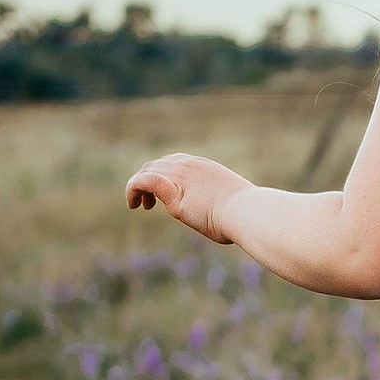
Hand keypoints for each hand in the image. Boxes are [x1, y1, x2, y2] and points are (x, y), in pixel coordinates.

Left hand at [124, 153, 249, 242]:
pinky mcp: (172, 190)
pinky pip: (144, 181)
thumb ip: (218, 204)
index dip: (163, 175)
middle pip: (156, 165)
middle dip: (147, 181)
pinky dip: (133, 190)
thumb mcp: (230, 203)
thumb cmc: (244, 214)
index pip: (174, 162)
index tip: (163, 196)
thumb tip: (223, 218)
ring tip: (138, 204)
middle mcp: (188, 165)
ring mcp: (179, 175)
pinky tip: (133, 204)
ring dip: (138, 187)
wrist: (247, 212)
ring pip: (146, 172)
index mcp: (202, 166)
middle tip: (148, 203)